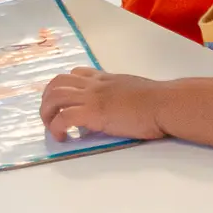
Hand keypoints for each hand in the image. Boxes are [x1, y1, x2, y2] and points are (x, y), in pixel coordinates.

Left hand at [39, 68, 165, 140]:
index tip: (67, 101)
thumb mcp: (138, 91)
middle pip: (58, 83)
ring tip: (51, 127)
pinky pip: (63, 118)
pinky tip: (64, 138)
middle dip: (48, 99)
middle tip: (51, 116)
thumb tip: (120, 108)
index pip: (77, 74)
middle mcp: (96, 85)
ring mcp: (92, 97)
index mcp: (108, 79)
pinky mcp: (92, 113)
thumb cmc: (161, 101)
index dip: (66, 86)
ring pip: (54, 97)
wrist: (165, 104)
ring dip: (46, 113)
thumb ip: (123, 96)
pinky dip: (56, 128)